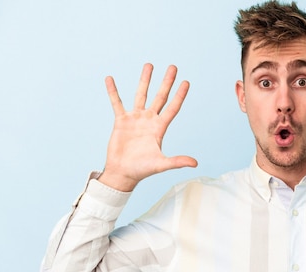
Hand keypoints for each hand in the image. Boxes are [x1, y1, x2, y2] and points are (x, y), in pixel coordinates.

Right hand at [98, 63, 197, 191]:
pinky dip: (113, 91)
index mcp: (160, 128)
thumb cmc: (143, 170)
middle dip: (167, 82)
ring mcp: (135, 119)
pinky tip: (110, 79)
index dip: (180, 95)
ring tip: (149, 65)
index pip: (172, 108)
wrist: (123, 172)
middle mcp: (149, 120)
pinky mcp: (121, 121)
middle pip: (160, 97)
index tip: (186, 82)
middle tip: (173, 67)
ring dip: (145, 80)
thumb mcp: (161, 164)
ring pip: (141, 95)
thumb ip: (177, 162)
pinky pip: (117, 103)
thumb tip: (195, 163)